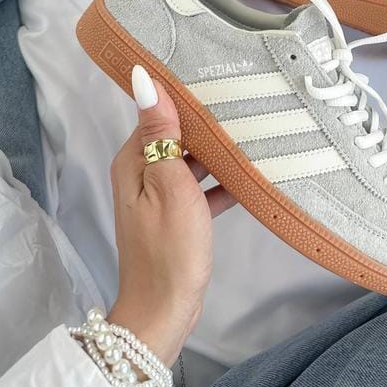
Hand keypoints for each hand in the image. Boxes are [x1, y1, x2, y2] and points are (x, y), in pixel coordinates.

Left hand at [107, 65, 235, 365]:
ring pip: (191, 161)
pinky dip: (220, 183)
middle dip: (206, 122)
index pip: (156, 112)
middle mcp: (143, 173)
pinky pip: (200, 188)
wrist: (166, 310)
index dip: (184, 95)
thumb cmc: (169, 246)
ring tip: (252, 134)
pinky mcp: (177, 216)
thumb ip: (161, 131)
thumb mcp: (170, 183)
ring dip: (217, 152)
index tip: (216, 77)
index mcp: (134, 160)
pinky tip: (249, 177)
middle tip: (243, 102)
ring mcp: (160, 196)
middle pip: (176, 135)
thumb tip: (143, 78)